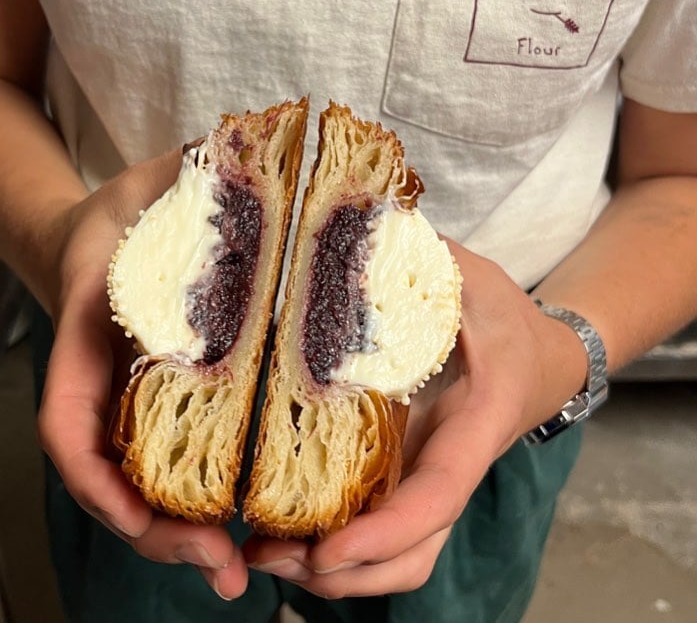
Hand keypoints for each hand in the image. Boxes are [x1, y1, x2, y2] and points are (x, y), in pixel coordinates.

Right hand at [36, 149, 248, 599]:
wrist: (110, 227)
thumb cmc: (130, 206)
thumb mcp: (161, 177)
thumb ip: (202, 165)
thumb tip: (262, 150)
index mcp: (91, 331)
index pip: (71, 419)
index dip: (98, 478)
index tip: (140, 517)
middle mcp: (108, 377)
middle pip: (112, 474)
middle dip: (158, 530)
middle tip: (223, 566)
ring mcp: (135, 394)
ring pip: (144, 479)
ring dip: (183, 531)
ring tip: (243, 567)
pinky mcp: (168, 397)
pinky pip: (175, 459)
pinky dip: (201, 498)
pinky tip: (249, 518)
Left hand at [243, 239, 586, 597]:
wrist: (542, 357)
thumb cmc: (509, 319)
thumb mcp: (471, 277)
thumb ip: (421, 258)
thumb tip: (354, 229)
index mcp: (475, 424)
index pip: (439, 493)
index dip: (387, 530)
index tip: (329, 549)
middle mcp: (450, 465)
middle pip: (411, 552)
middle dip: (343, 572)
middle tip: (266, 555)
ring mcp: (429, 476)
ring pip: (395, 553)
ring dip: (333, 570)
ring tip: (259, 552)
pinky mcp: (409, 474)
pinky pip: (379, 527)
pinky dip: (336, 544)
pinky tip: (282, 528)